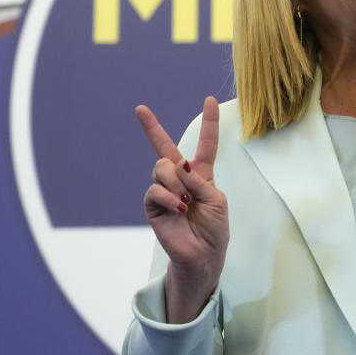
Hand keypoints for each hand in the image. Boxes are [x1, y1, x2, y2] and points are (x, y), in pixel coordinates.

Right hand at [136, 97, 228, 320]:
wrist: (203, 254)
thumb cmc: (214, 229)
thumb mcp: (216, 199)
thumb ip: (199, 180)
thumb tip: (178, 165)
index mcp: (201, 174)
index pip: (205, 144)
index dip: (209, 122)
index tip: (210, 100)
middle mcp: (180, 178)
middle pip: (165, 147)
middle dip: (151, 127)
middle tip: (139, 109)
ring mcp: (165, 190)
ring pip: (162, 167)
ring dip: (175, 182)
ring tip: (185, 202)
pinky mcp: (153, 205)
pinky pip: (155, 189)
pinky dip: (169, 197)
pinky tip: (178, 208)